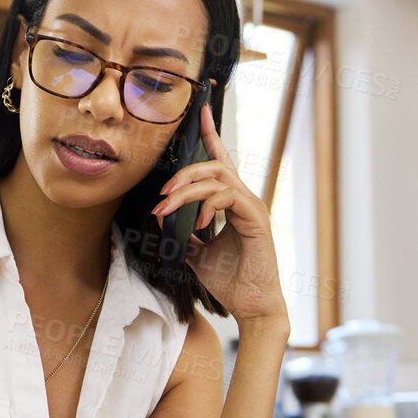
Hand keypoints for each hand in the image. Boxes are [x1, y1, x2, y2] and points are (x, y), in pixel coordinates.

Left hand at [150, 102, 289, 327]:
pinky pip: (229, 197)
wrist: (251, 306)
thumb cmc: (230, 281)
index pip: (221, 161)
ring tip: (166, 208)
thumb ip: (185, 235)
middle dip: (183, 173)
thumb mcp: (197, 254)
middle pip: (214, 165)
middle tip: (161, 194)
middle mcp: (245, 199)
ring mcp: (252, 207)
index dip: (211, 134)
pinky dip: (207, 205)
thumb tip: (165, 225)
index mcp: (233, 202)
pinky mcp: (256, 219)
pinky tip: (196, 224)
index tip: (200, 111)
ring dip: (186, 190)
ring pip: (218, 177)